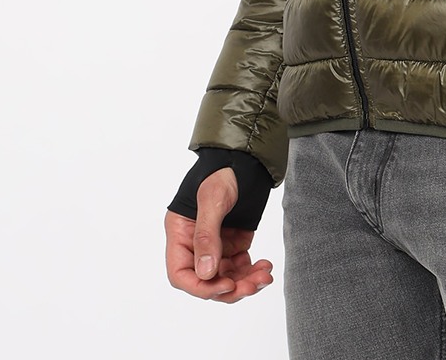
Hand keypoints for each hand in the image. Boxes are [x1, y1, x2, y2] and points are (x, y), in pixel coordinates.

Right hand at [164, 166, 274, 302]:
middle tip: (252, 286)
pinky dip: (252, 271)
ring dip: (245, 282)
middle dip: (229, 288)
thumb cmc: (222, 171)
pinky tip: (265, 266)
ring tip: (264, 277)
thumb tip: (206, 273)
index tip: (225, 285)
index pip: (181, 274)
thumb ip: (207, 235)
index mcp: (180, 234)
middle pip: (206, 280)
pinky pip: (241, 267)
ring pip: (226, 277)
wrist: (246, 158)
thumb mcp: (212, 199)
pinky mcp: (235, 243)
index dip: (201, 286)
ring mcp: (216, 245)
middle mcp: (195, 244)